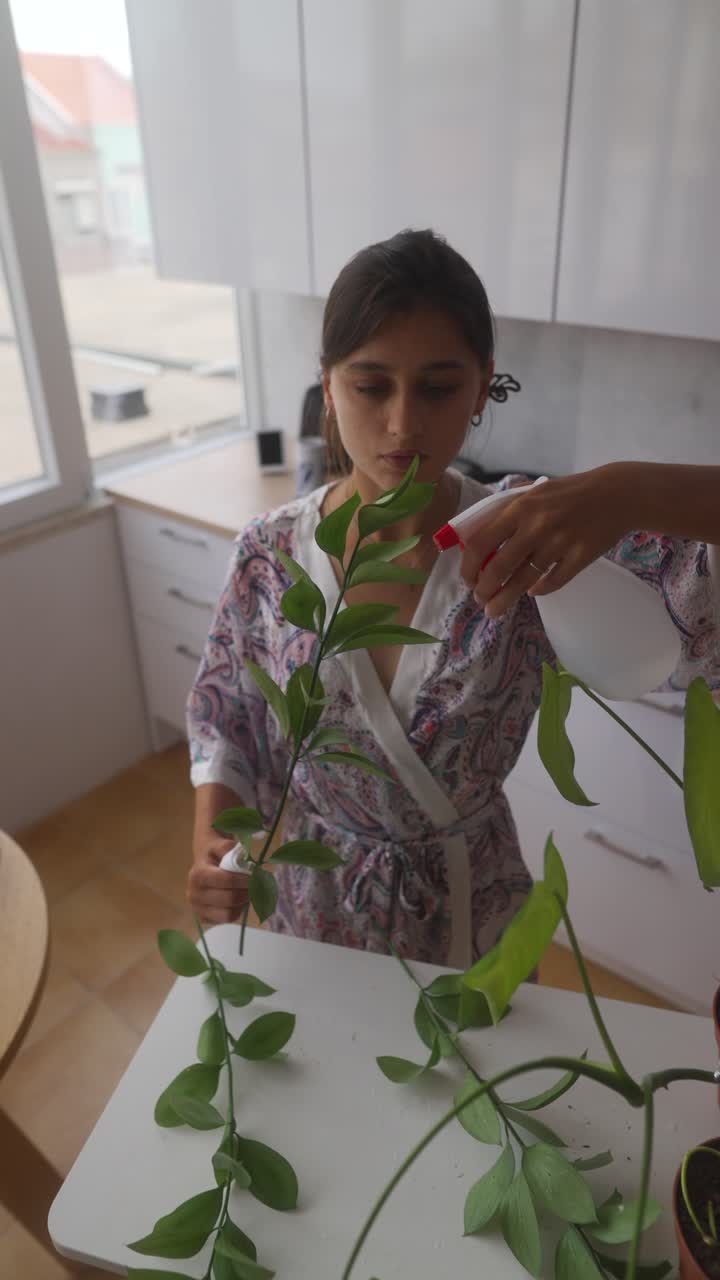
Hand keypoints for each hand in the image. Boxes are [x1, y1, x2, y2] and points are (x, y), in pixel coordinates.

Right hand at [187, 831, 250, 923]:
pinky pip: (227, 919)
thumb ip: (229, 849)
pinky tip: (237, 900)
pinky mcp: (204, 919)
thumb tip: (244, 860)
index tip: (255, 876)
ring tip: (245, 892)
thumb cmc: (214, 855)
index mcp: (198, 875)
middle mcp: (194, 895)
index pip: (226, 880)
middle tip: (255, 886)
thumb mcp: (220, 845)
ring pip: (229, 914)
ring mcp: (198, 909)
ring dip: (242, 903)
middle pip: (229, 899)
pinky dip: (237, 911)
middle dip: (246, 892)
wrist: (202, 864)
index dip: (244, 879)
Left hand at [461, 464, 630, 617]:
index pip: (481, 543)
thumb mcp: (536, 492)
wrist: (618, 494)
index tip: (467, 579)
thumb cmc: (571, 492)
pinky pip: (553, 582)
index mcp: (520, 508)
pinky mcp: (580, 557)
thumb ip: (509, 512)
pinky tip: (532, 592)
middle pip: (499, 568)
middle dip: (484, 590)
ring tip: (495, 610)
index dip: (469, 566)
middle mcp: (537, 526)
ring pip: (523, 581)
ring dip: (505, 599)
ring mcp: (560, 543)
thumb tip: (480, 539)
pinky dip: (539, 590)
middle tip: (480, 600)